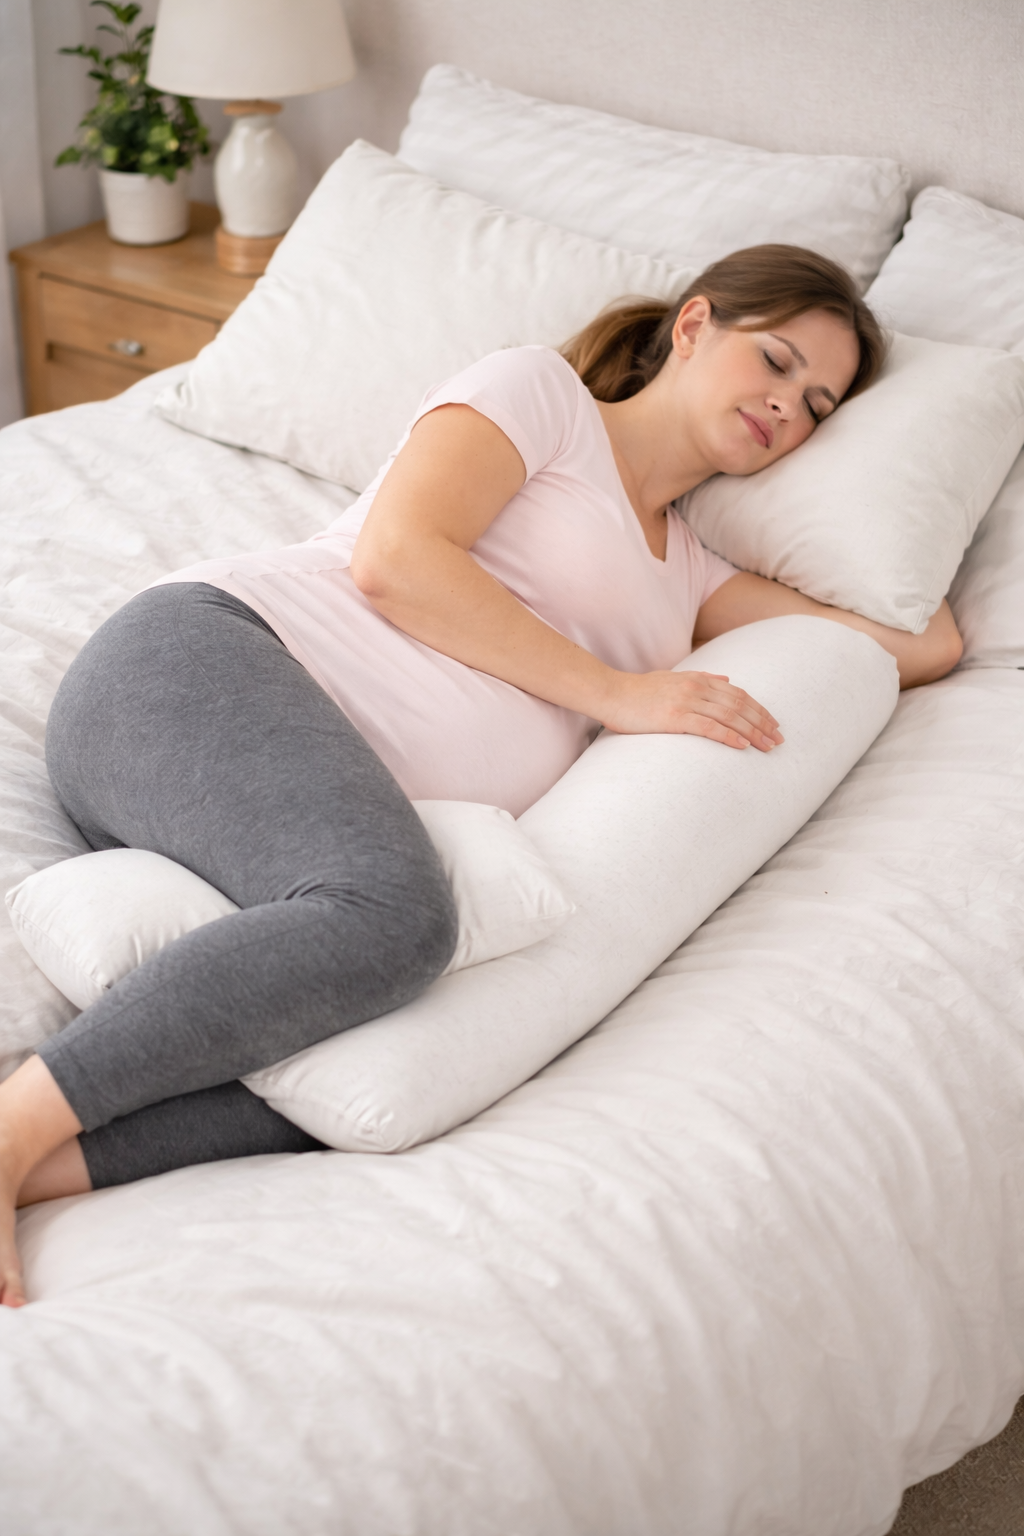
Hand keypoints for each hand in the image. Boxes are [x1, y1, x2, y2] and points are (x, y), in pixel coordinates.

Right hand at [598, 669, 783, 750]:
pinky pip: (709, 727)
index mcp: (697, 679)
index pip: (737, 694)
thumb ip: (700, 678)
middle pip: (739, 705)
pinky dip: (729, 736)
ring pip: (729, 716)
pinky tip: (742, 746)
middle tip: (779, 739)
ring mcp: (686, 701)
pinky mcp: (674, 717)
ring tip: (767, 746)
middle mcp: (696, 688)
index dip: (758, 709)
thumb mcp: (672, 678)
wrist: (610, 693)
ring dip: (752, 732)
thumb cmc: (638, 691)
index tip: (773, 724)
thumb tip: (725, 679)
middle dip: (762, 722)